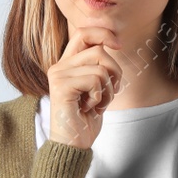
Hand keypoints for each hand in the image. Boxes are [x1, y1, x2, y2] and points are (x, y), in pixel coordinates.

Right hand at [46, 26, 123, 148]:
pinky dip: (100, 97)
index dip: (104, 34)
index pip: (84, 33)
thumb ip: (100, 66)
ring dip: (107, 89)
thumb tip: (114, 42)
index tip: (119, 45)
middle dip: (114, 71)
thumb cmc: (86, 118)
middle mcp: (59, 66)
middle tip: (110, 90)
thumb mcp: (97, 88)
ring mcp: (58, 75)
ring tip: (97, 103)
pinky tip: (89, 108)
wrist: (72, 144)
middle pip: (97, 50)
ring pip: (100, 68)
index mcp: (67, 64)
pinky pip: (94, 80)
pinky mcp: (61, 86)